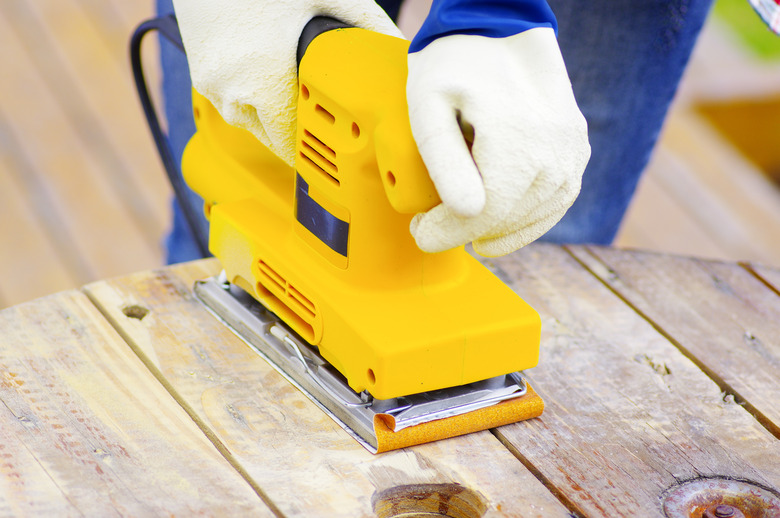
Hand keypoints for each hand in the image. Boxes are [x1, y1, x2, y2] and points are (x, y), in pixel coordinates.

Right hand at [172, 0, 401, 164]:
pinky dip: (251, 102)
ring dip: (271, 120)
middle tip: (320, 131)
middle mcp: (231, 91)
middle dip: (295, 135)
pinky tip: (268, 86)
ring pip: (249, 123)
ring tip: (294, 106)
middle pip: (271, 137)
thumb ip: (364, 24)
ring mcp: (211, 85)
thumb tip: (399, 46)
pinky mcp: (199, 76)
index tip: (330, 163)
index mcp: (261, 81)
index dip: (312, 154)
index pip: (289, 143)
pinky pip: (231, 105)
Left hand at [406, 28, 590, 256]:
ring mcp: (571, 153)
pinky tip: (497, 222)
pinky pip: (553, 205)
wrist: (501, 27)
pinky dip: (523, 221)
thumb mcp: (429, 107)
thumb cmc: (456, 65)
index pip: (482, 216)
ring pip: (532, 221)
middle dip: (462, 231)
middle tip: (431, 223)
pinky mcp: (577, 153)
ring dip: (494, 230)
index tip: (420, 232)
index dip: (446, 233)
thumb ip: (444, 161)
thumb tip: (468, 212)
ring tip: (460, 219)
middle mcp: (554, 153)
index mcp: (517, 141)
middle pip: (505, 222)